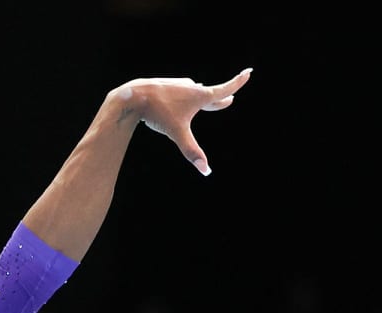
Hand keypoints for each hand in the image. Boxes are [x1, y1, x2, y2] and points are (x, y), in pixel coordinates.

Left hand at [119, 68, 251, 175]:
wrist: (133, 96)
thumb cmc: (157, 113)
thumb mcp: (177, 133)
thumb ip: (191, 151)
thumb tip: (206, 171)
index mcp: (199, 96)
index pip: (224, 89)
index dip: (238, 82)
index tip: (248, 72)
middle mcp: (191, 87)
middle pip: (210, 94)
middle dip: (220, 98)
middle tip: (229, 99)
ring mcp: (178, 86)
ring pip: (193, 93)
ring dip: (200, 97)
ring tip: (204, 97)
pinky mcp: (166, 87)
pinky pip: (179, 93)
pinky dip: (183, 97)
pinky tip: (177, 98)